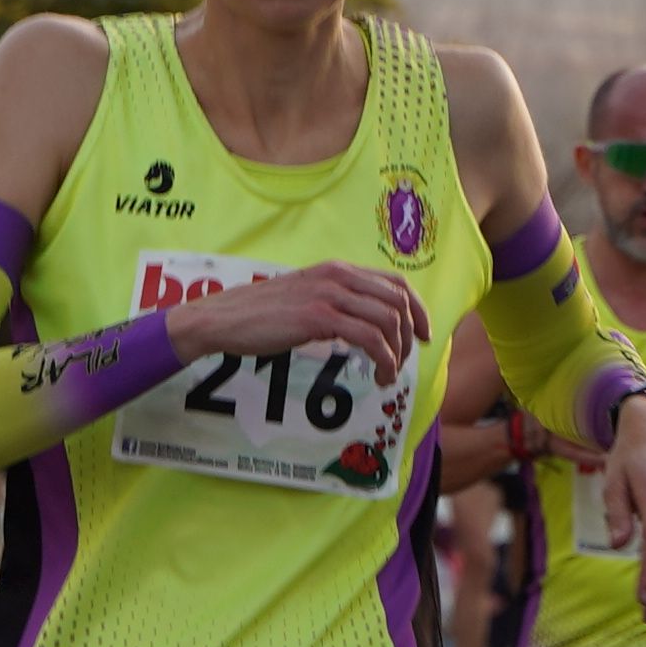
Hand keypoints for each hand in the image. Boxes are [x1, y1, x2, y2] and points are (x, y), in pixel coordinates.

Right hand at [169, 260, 425, 377]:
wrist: (222, 319)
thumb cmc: (258, 315)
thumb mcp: (303, 299)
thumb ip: (333, 303)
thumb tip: (360, 324)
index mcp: (336, 270)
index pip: (394, 281)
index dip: (417, 308)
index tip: (423, 335)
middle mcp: (338, 276)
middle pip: (399, 300)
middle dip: (411, 335)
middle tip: (403, 362)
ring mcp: (329, 295)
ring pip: (389, 320)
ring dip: (397, 353)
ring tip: (386, 375)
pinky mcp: (319, 317)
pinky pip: (369, 338)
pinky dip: (382, 360)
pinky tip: (376, 376)